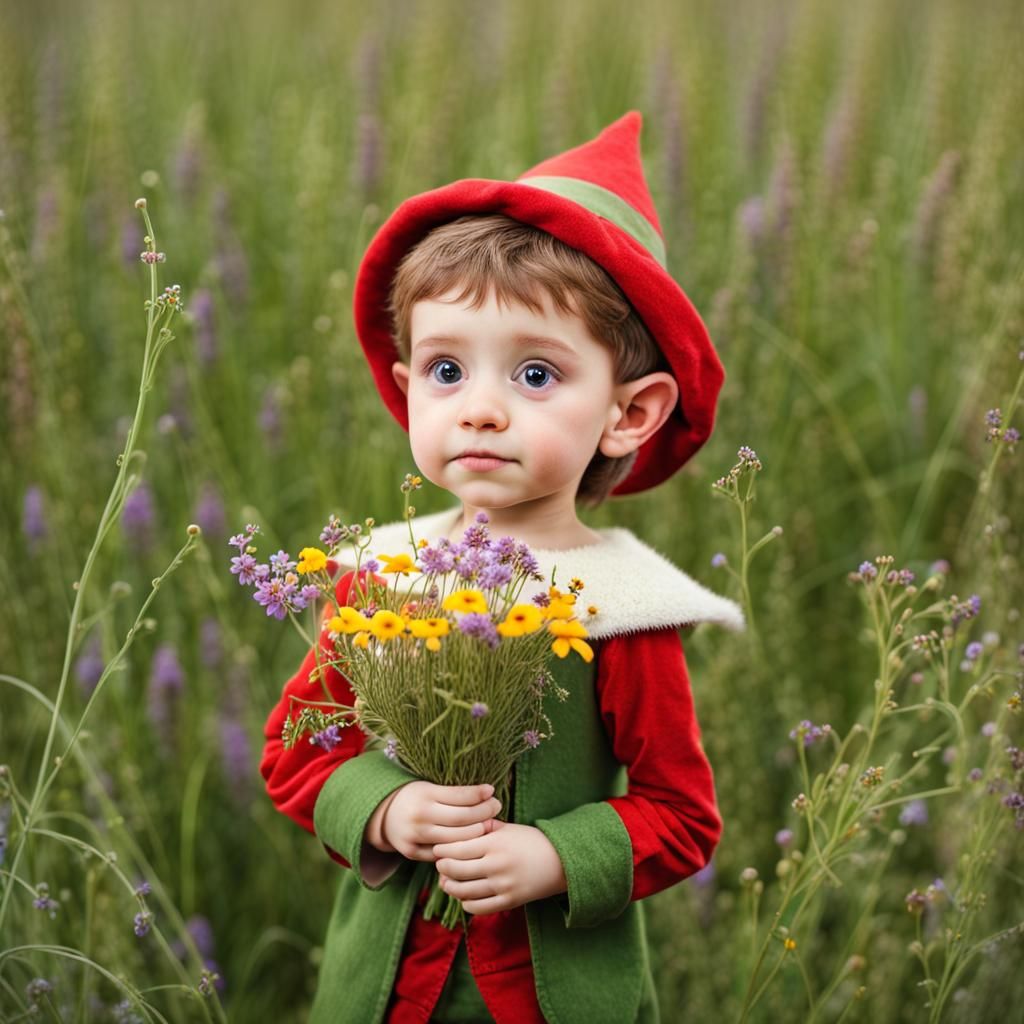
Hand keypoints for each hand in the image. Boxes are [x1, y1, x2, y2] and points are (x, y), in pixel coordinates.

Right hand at [366, 781, 501, 862]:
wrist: (383, 815)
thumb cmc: (415, 797)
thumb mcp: (429, 787)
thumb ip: (453, 793)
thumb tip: (487, 793)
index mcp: (424, 794)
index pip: (459, 796)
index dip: (479, 794)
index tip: (492, 790)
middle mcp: (420, 815)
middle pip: (461, 819)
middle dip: (484, 813)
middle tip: (496, 807)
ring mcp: (415, 836)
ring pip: (455, 840)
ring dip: (476, 834)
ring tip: (489, 825)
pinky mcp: (412, 852)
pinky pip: (442, 855)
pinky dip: (459, 850)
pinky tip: (472, 844)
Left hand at [433, 820, 567, 914]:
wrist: (560, 861)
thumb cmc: (531, 840)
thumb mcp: (508, 828)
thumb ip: (483, 827)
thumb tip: (458, 826)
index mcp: (495, 843)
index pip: (457, 849)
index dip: (442, 850)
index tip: (438, 848)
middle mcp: (497, 865)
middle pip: (456, 871)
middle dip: (442, 868)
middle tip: (439, 864)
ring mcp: (503, 886)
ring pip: (463, 892)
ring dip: (450, 887)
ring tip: (447, 880)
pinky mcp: (509, 902)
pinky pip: (477, 908)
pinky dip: (465, 903)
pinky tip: (464, 895)